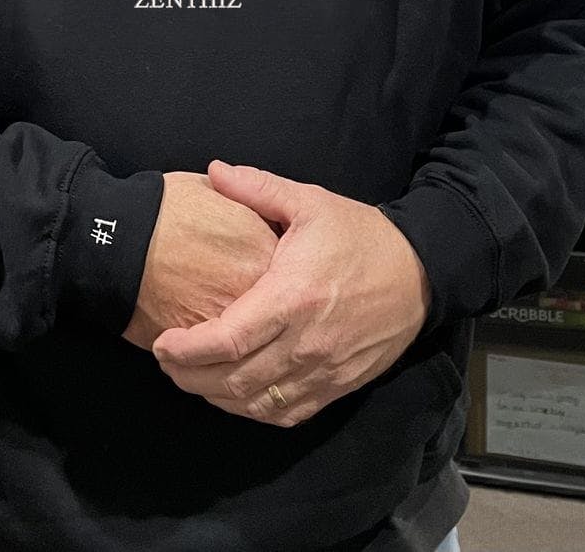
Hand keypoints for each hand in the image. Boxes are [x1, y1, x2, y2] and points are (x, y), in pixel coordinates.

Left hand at [152, 161, 430, 427]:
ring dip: (216, 397)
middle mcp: (306, 343)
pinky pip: (285, 414)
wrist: (422, 273)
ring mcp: (324, 371)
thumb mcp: (311, 202)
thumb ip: (258, 188)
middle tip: (167, 362)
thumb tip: (213, 170)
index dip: (186, 350)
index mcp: (293, 297)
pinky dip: (251, 411)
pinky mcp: (337, 387)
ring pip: (255, 404)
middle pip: (233, 380)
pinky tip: (233, 394)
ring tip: (192, 377)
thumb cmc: (361, 236)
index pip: (227, 340)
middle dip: (189, 377)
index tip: (162, 343)